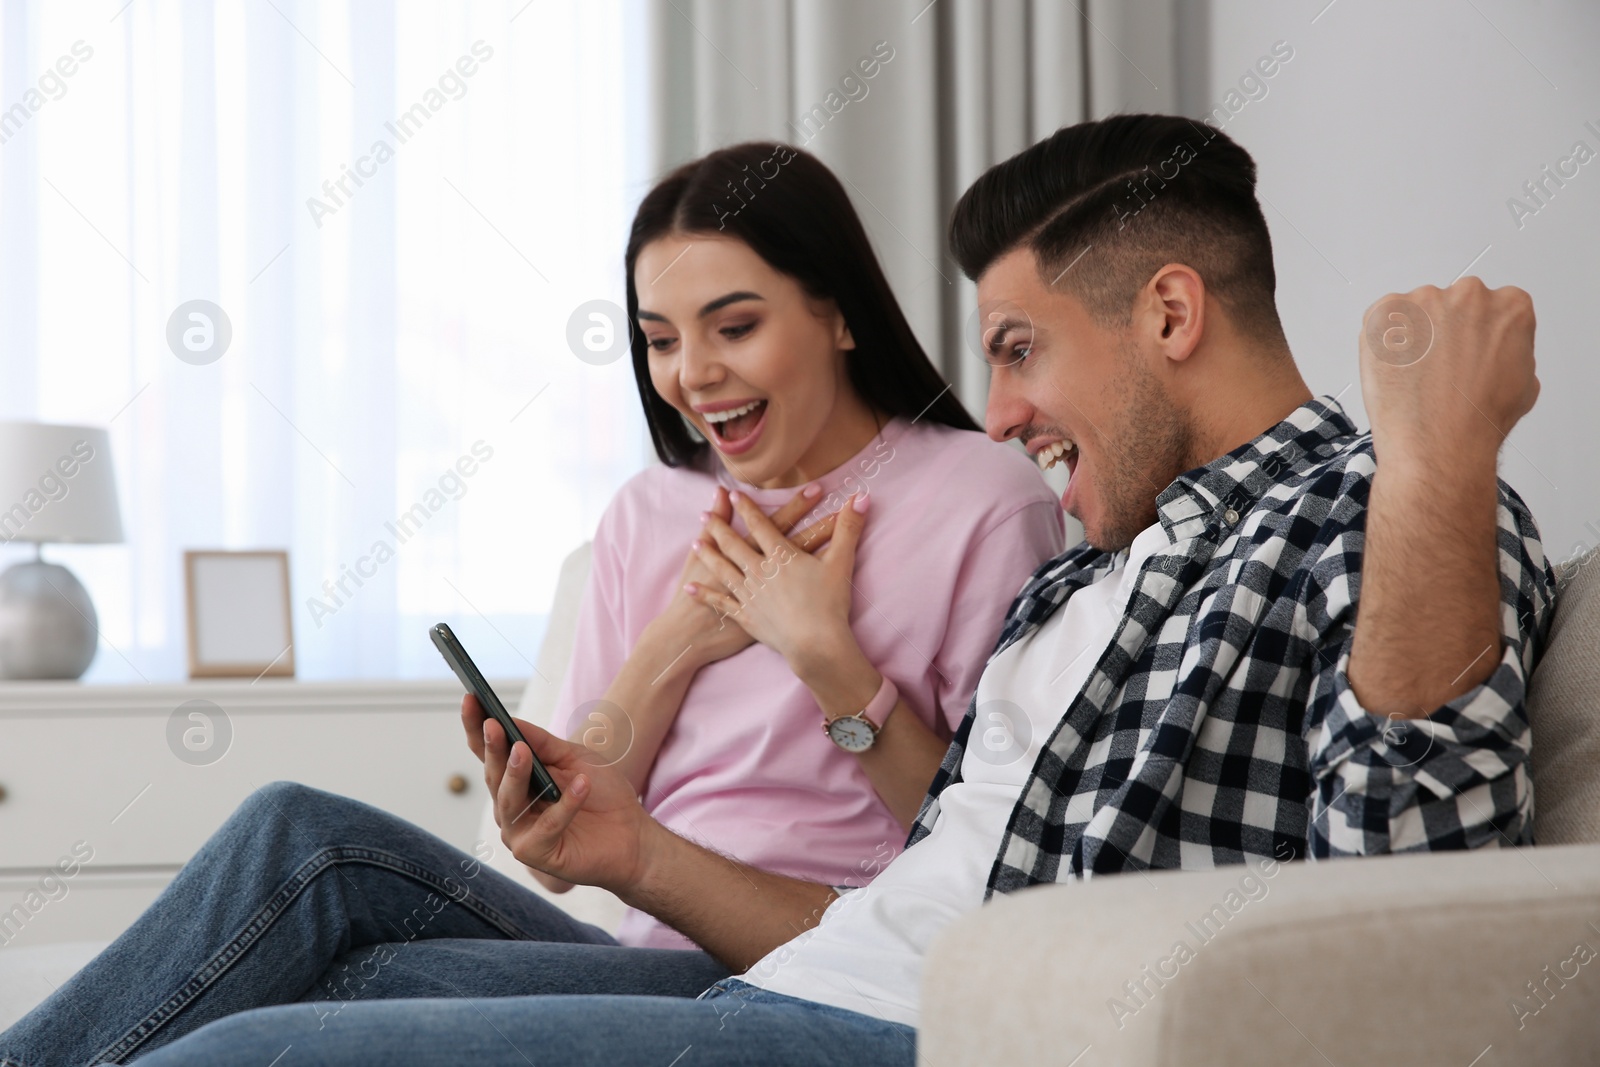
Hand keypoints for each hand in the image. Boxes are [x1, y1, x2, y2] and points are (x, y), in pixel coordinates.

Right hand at [460, 694, 653, 891]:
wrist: (632, 833)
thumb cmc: (602, 794)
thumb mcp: (574, 758)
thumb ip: (542, 743)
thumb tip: (510, 721)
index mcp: (516, 782)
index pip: (488, 754)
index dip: (475, 728)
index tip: (469, 699)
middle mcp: (511, 808)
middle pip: (495, 776)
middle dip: (493, 749)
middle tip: (493, 725)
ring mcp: (520, 833)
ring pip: (509, 802)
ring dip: (516, 774)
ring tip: (522, 750)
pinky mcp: (538, 854)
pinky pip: (547, 827)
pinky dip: (565, 805)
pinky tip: (581, 785)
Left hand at [688, 490, 868, 671]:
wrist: (815, 644)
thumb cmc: (830, 604)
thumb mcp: (841, 562)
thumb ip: (849, 528)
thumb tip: (863, 496)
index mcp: (781, 556)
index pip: (760, 525)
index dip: (746, 508)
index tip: (732, 494)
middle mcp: (759, 571)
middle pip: (734, 544)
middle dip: (718, 527)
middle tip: (703, 514)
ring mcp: (749, 595)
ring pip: (722, 569)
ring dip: (707, 555)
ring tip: (695, 542)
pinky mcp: (746, 617)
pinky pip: (721, 603)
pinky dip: (704, 595)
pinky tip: (689, 588)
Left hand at [1358, 278, 1537, 468]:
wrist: (1439, 441)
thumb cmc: (1477, 419)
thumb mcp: (1525, 381)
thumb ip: (1512, 350)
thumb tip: (1498, 349)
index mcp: (1511, 306)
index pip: (1493, 307)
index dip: (1476, 334)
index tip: (1467, 352)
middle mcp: (1471, 295)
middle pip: (1452, 305)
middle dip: (1445, 332)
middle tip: (1439, 368)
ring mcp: (1426, 300)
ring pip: (1416, 312)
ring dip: (1413, 336)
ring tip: (1414, 375)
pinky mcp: (1387, 311)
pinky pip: (1381, 318)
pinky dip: (1382, 340)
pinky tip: (1394, 369)